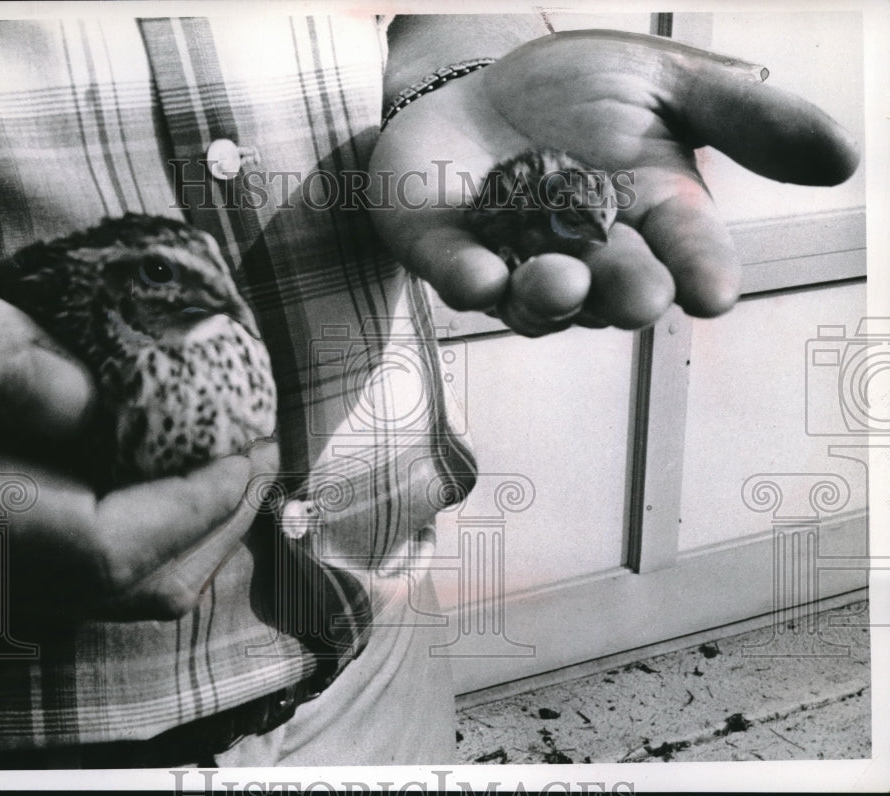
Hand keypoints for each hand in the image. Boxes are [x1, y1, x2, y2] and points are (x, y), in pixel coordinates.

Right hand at [0, 215, 279, 620]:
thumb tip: (98, 407)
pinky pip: (97, 577)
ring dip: (194, 535)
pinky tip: (169, 485)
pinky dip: (153, 537)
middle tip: (260, 457)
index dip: (195, 506)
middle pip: (130, 588)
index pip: (108, 549)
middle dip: (218, 524)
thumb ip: (5, 359)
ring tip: (232, 472)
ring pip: (119, 594)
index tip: (246, 450)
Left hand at [369, 30, 859, 335]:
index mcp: (652, 221)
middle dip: (626, 292)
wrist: (487, 83)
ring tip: (560, 281)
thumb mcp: (668, 84)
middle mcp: (590, 255)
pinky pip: (459, 276)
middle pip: (615, 288)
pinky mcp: (450, 253)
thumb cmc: (582, 92)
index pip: (687, 252)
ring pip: (537, 299)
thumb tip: (842, 156)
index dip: (702, 271)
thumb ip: (743, 117)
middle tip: (640, 293)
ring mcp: (516, 262)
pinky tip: (476, 278)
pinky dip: (468, 281)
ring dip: (549, 297)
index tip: (715, 293)